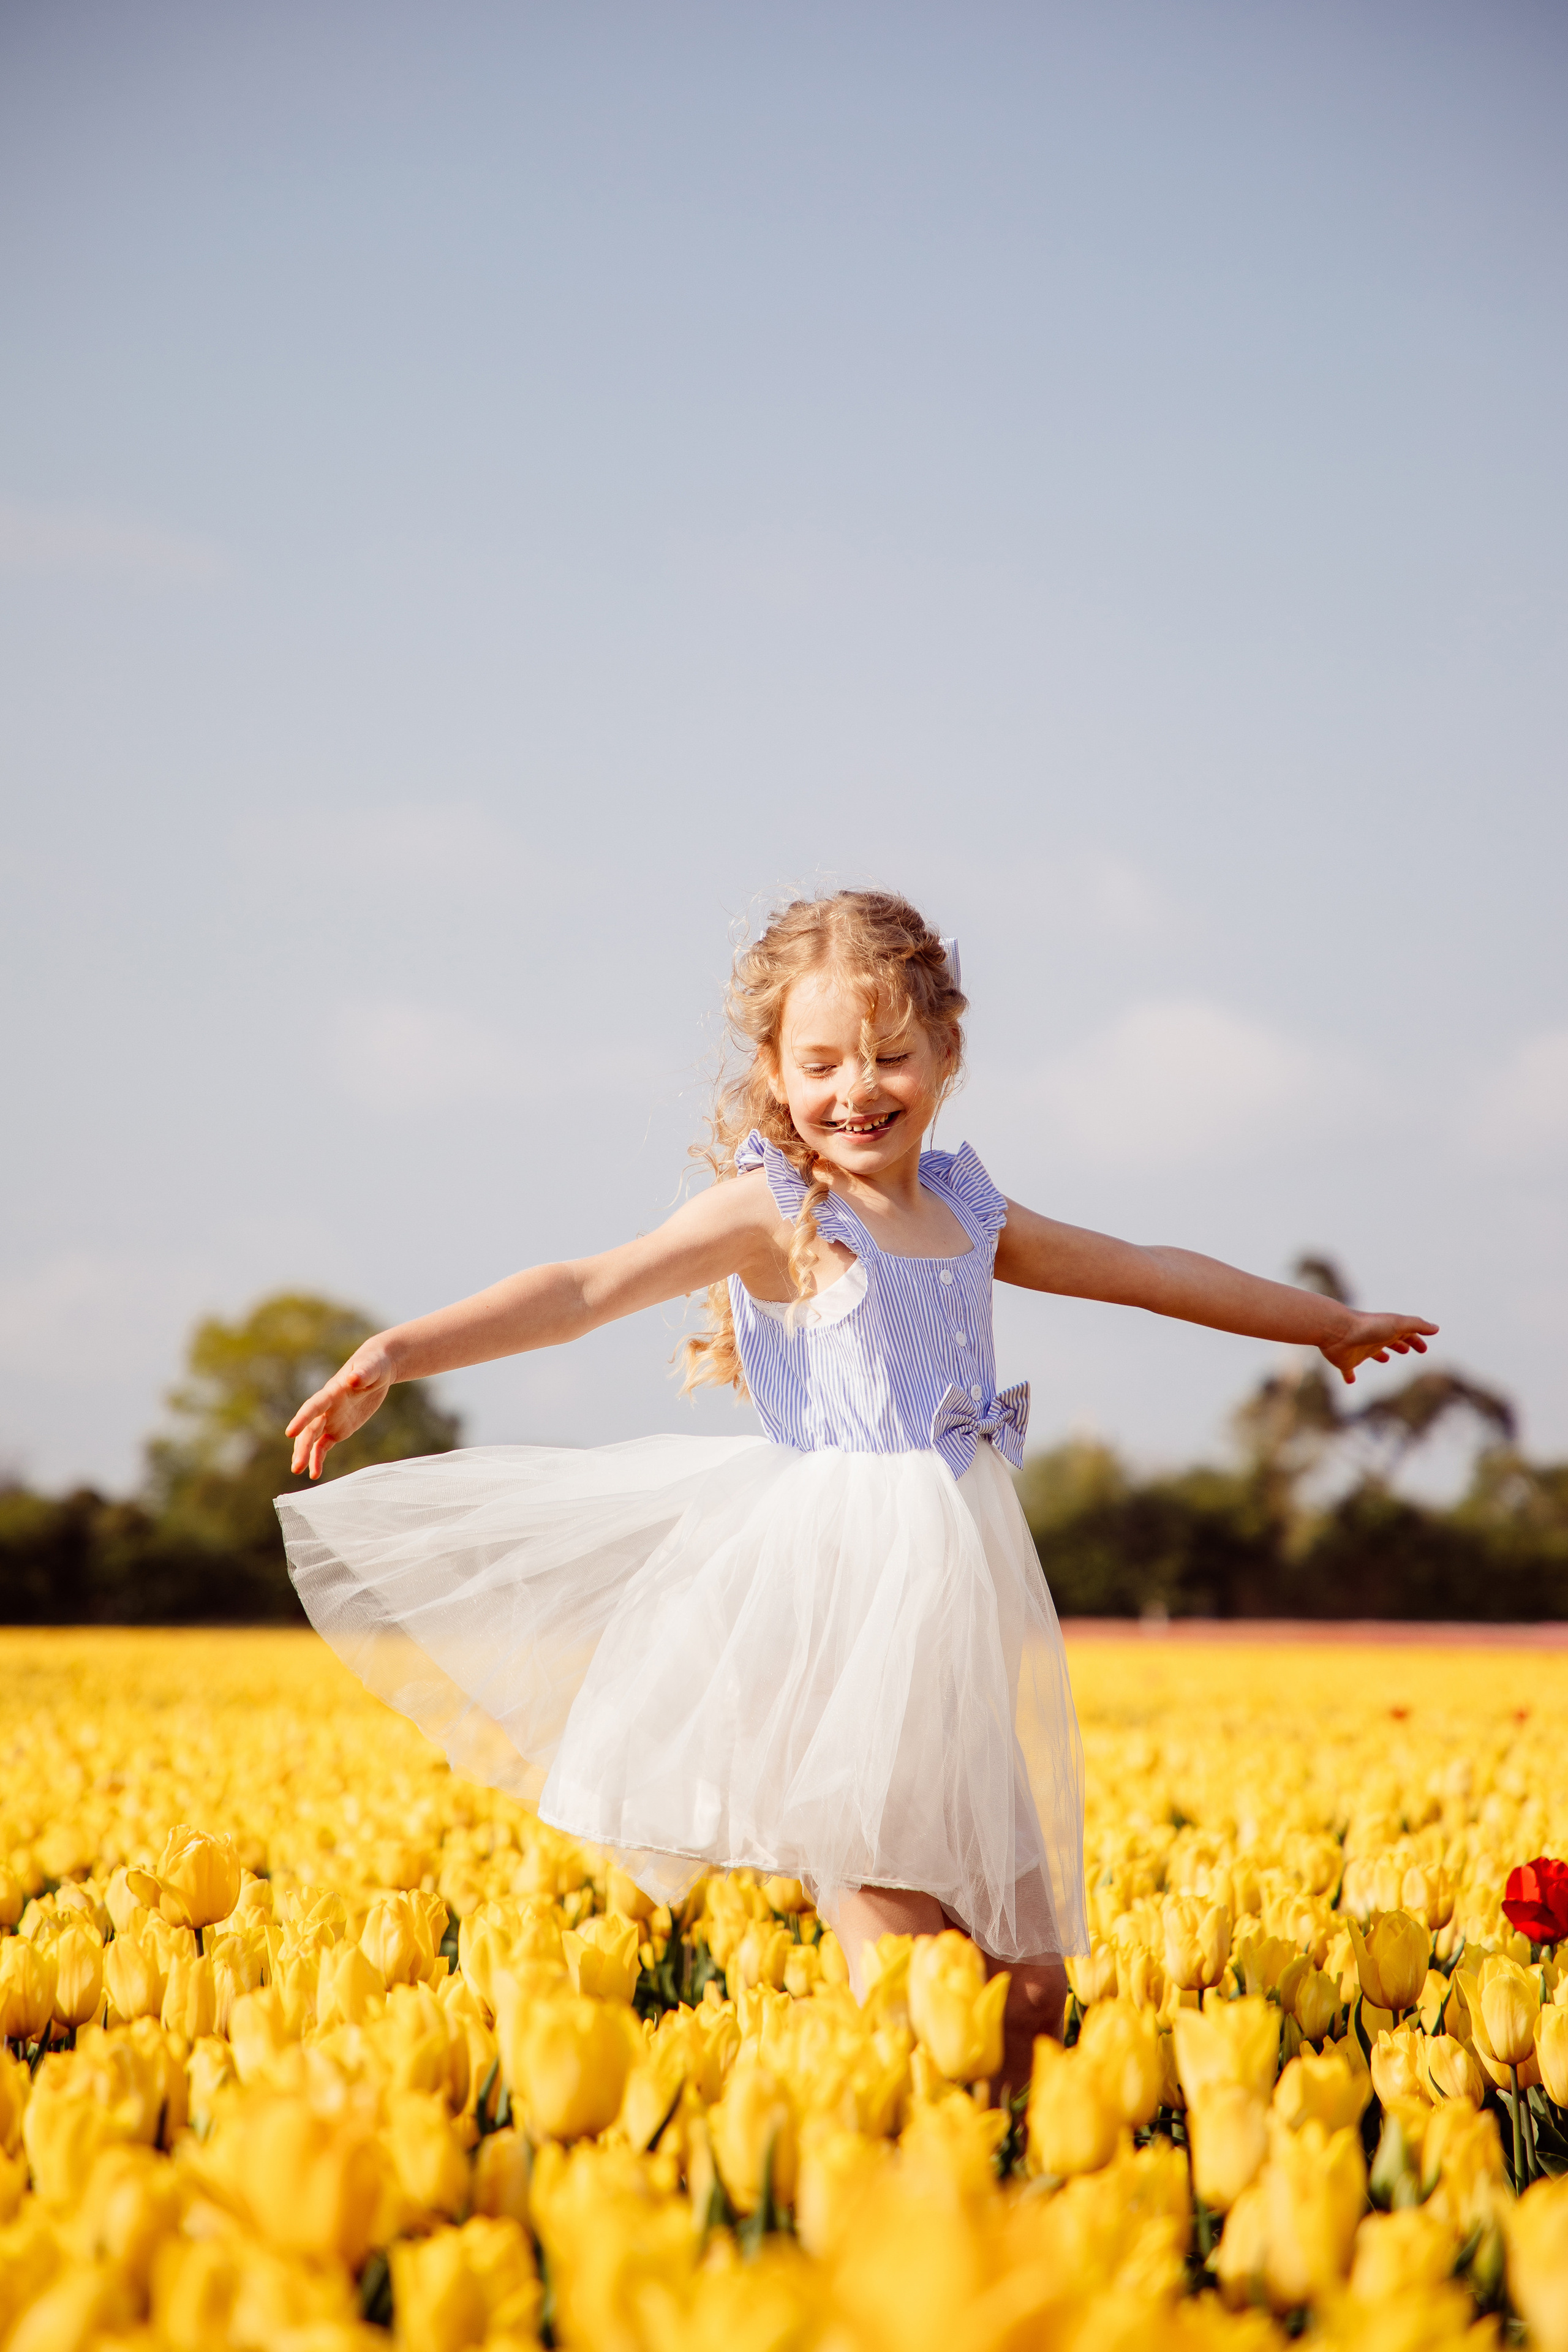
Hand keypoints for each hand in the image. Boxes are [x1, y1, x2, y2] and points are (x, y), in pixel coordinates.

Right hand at [286, 1339, 397, 1478]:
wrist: (376, 1369)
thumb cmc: (374, 1364)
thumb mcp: (372, 1367)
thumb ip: (363, 1374)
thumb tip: (353, 1379)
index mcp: (332, 1392)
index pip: (314, 1406)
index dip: (302, 1419)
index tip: (290, 1433)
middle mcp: (327, 1407)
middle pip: (310, 1429)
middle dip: (302, 1447)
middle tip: (296, 1466)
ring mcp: (330, 1419)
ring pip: (312, 1439)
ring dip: (305, 1455)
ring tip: (298, 1471)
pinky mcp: (338, 1428)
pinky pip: (324, 1446)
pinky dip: (318, 1459)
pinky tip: (314, 1474)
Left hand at [1319, 1311, 1438, 1386]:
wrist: (1337, 1330)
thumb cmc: (1369, 1326)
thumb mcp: (1397, 1324)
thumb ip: (1417, 1325)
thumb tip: (1436, 1328)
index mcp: (1387, 1330)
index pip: (1405, 1335)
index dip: (1416, 1340)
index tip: (1424, 1349)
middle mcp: (1374, 1339)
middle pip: (1389, 1342)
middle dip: (1399, 1344)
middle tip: (1407, 1350)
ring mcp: (1359, 1350)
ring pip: (1371, 1353)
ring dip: (1378, 1354)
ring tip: (1384, 1359)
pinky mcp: (1345, 1361)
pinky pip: (1347, 1370)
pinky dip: (1349, 1375)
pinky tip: (1350, 1381)